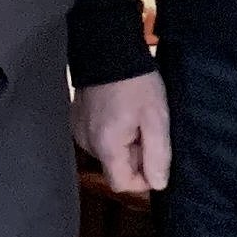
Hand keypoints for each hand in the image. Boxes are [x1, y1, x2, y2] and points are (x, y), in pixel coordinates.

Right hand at [74, 73, 169, 192]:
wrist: (109, 51)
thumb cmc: (136, 84)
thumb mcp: (156, 118)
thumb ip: (158, 154)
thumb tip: (158, 185)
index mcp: (105, 146)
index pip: (122, 184)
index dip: (143, 179)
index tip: (157, 159)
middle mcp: (86, 143)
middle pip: (116, 167)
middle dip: (137, 156)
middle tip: (149, 129)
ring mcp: (79, 131)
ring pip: (109, 152)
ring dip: (126, 143)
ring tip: (137, 117)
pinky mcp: (78, 120)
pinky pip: (100, 137)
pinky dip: (114, 132)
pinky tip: (123, 112)